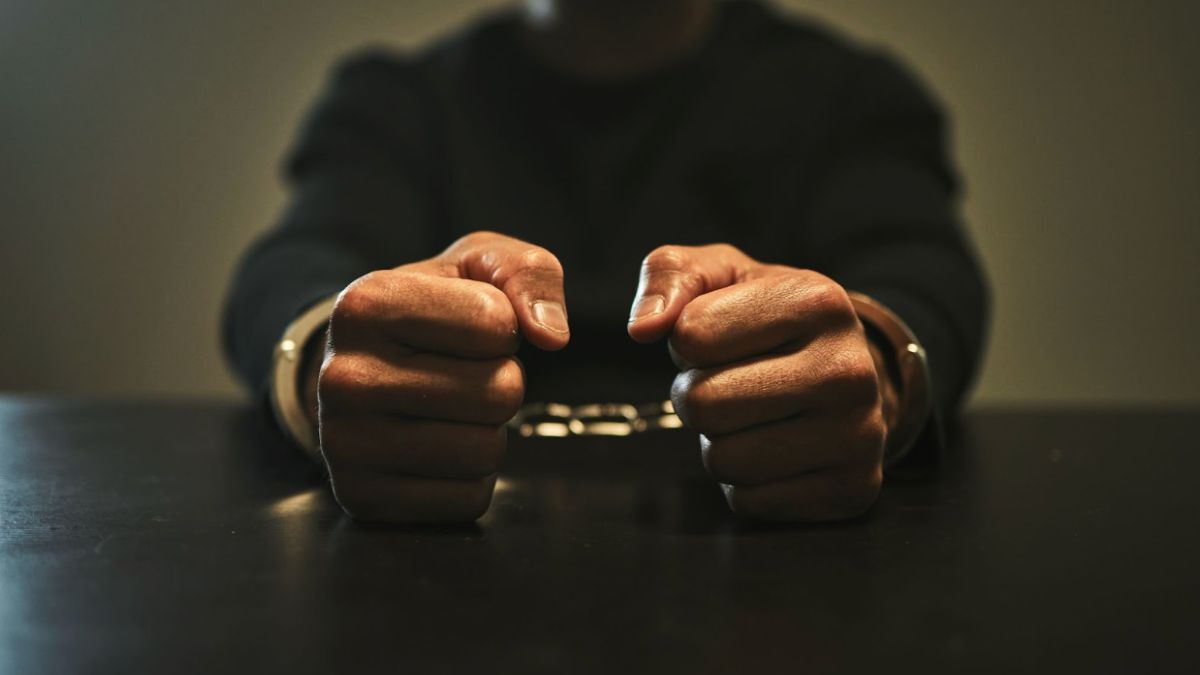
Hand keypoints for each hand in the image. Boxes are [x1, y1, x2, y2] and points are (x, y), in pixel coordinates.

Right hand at [317, 231, 568, 522]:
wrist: (361, 372)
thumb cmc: (430, 312)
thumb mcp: (476, 265)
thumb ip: (528, 273)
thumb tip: (552, 335)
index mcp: (365, 303)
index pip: (495, 323)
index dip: (503, 325)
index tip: (468, 326)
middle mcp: (344, 376)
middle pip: (500, 392)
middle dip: (502, 380)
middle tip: (462, 373)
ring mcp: (345, 445)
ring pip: (487, 451)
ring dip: (489, 429)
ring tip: (449, 408)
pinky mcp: (364, 499)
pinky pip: (470, 498)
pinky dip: (471, 476)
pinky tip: (436, 446)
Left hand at [627, 244, 892, 521]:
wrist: (850, 370)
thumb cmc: (768, 318)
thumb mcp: (721, 273)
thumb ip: (670, 276)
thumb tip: (642, 328)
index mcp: (818, 301)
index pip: (691, 335)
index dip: (688, 340)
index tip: (722, 336)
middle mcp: (849, 369)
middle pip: (702, 404)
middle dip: (696, 395)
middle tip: (731, 383)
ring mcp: (859, 435)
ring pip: (723, 460)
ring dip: (719, 441)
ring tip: (755, 414)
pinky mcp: (851, 488)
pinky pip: (748, 502)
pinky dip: (747, 482)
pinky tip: (779, 448)